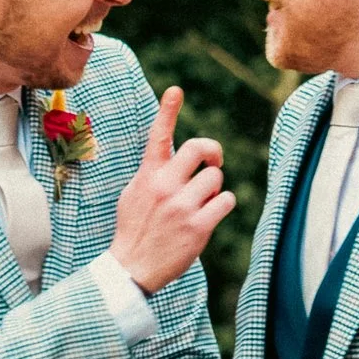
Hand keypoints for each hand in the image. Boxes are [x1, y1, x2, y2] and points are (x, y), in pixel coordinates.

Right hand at [109, 87, 233, 293]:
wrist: (132, 267)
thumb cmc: (135, 229)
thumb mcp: (134, 194)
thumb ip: (153, 174)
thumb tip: (174, 158)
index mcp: (147, 176)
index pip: (158, 137)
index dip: (167, 111)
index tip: (176, 90)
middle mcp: (164, 186)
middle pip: (199, 148)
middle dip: (212, 152)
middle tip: (213, 162)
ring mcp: (181, 206)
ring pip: (216, 177)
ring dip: (214, 188)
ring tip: (201, 203)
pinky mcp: (198, 226)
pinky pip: (226, 201)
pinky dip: (222, 205)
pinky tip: (209, 216)